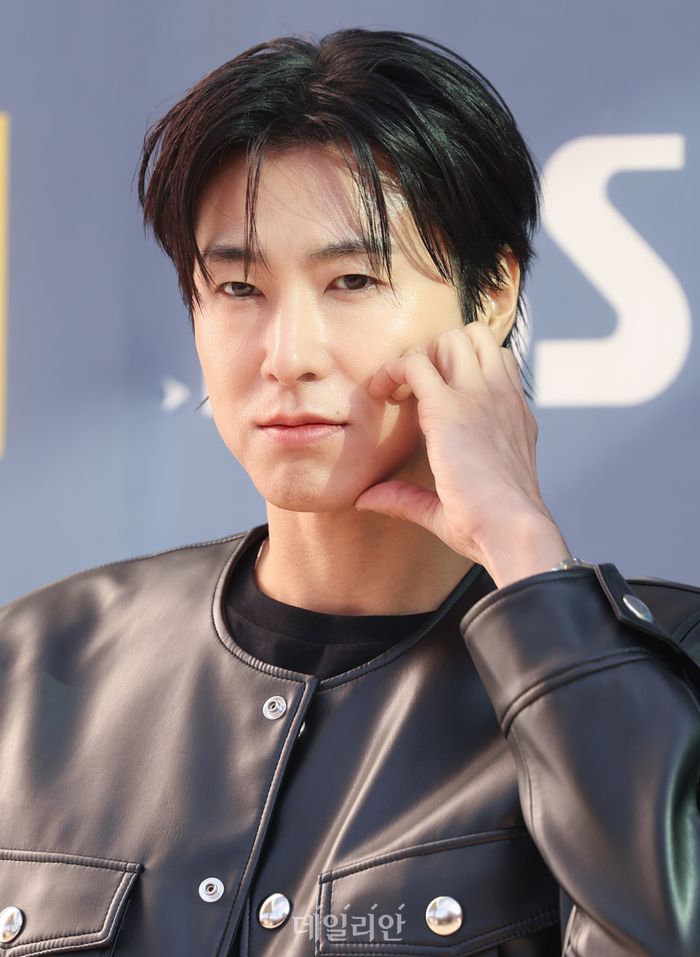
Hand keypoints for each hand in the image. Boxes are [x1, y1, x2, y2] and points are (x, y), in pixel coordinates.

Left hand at [353, 322, 570, 579]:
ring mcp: (479, 396)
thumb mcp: (449, 508)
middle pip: (475, 338)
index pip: (496, 362)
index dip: (461, 367)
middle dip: (439, 351)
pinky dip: (392, 370)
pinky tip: (379, 393)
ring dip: (421, 354)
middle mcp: (501, 397)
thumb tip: (367, 499)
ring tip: (398, 387)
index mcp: (513, 416)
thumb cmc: (490, 528)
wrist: (511, 531)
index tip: (430, 396)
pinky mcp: (450, 407)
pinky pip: (415, 362)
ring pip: (452, 337)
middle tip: (412, 386)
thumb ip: (408, 497)